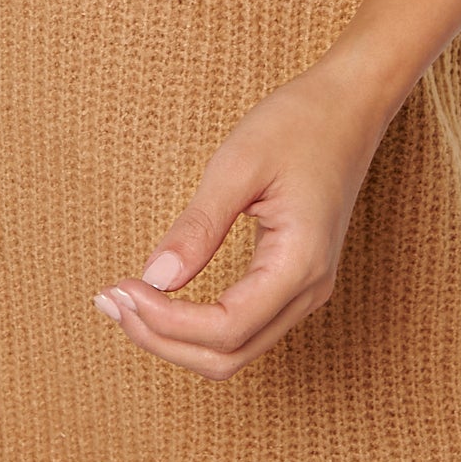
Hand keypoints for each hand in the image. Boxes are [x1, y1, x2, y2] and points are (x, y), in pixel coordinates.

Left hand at [90, 0, 460, 379]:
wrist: (350, 105)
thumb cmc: (298, 123)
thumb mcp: (239, 164)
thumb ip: (198, 226)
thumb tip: (154, 278)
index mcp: (300, 264)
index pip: (225, 329)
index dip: (165, 322)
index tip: (121, 286)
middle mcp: (309, 291)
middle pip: (227, 356)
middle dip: (162, 338)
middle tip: (109, 299)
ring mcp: (306, 291)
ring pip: (235, 350)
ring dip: (176, 338)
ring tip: (125, 302)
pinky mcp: (295, 281)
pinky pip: (243, 327)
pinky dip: (197, 326)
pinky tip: (162, 300)